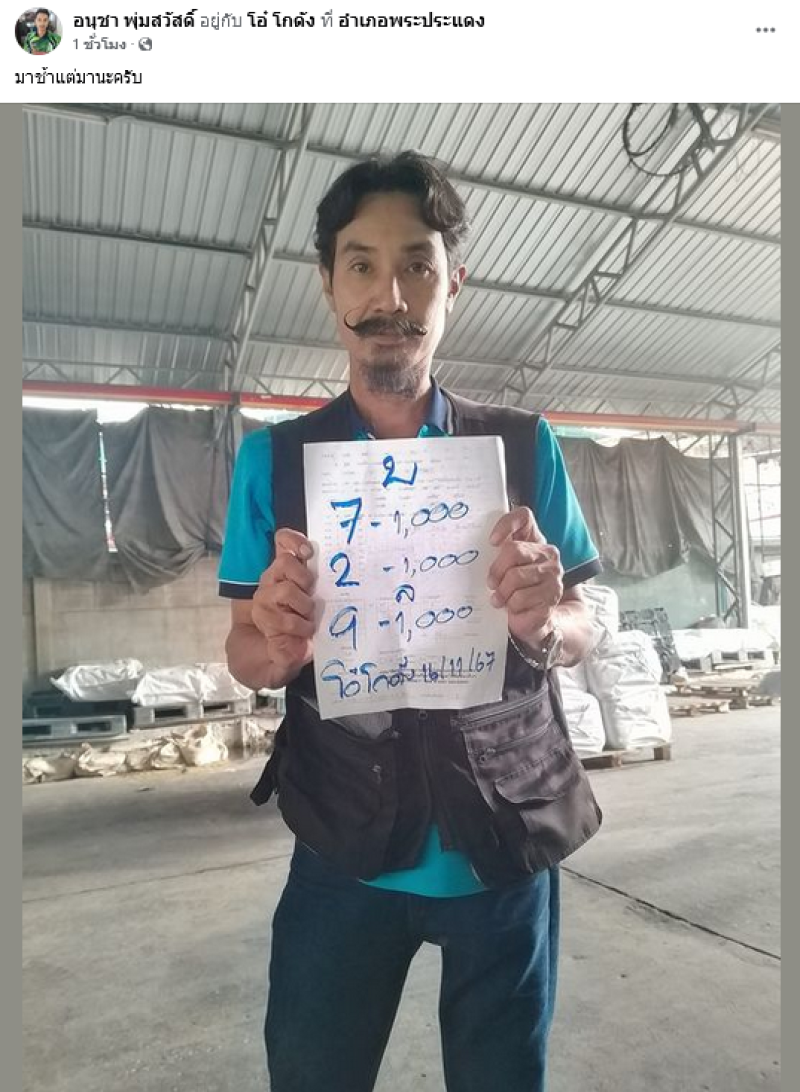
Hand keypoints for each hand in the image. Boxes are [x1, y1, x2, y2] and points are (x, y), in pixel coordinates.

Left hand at [251, 528, 316, 674]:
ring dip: (305, 579)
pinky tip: (308, 552)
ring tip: (312, 592)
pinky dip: (294, 541)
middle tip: (310, 616)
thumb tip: (305, 649)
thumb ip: (283, 665)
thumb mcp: (271, 672)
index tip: (304, 635)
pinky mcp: (284, 563)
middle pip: (285, 589)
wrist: (252, 646)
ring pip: (286, 564)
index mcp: (263, 619)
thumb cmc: (265, 658)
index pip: (276, 616)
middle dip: (303, 605)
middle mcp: (266, 594)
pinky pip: (283, 542)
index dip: (292, 625)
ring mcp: (275, 576)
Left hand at [487, 507, 563, 648]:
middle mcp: (548, 553)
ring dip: (502, 593)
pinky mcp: (552, 595)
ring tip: (501, 599)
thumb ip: (497, 556)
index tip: (492, 541)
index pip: (524, 517)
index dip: (506, 524)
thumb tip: (475, 551)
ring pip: (515, 577)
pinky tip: (514, 608)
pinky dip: (512, 606)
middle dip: (497, 570)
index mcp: (534, 540)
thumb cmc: (515, 591)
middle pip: (514, 550)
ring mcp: (553, 574)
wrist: (536, 620)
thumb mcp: (505, 570)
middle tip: (491, 584)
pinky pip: (521, 598)